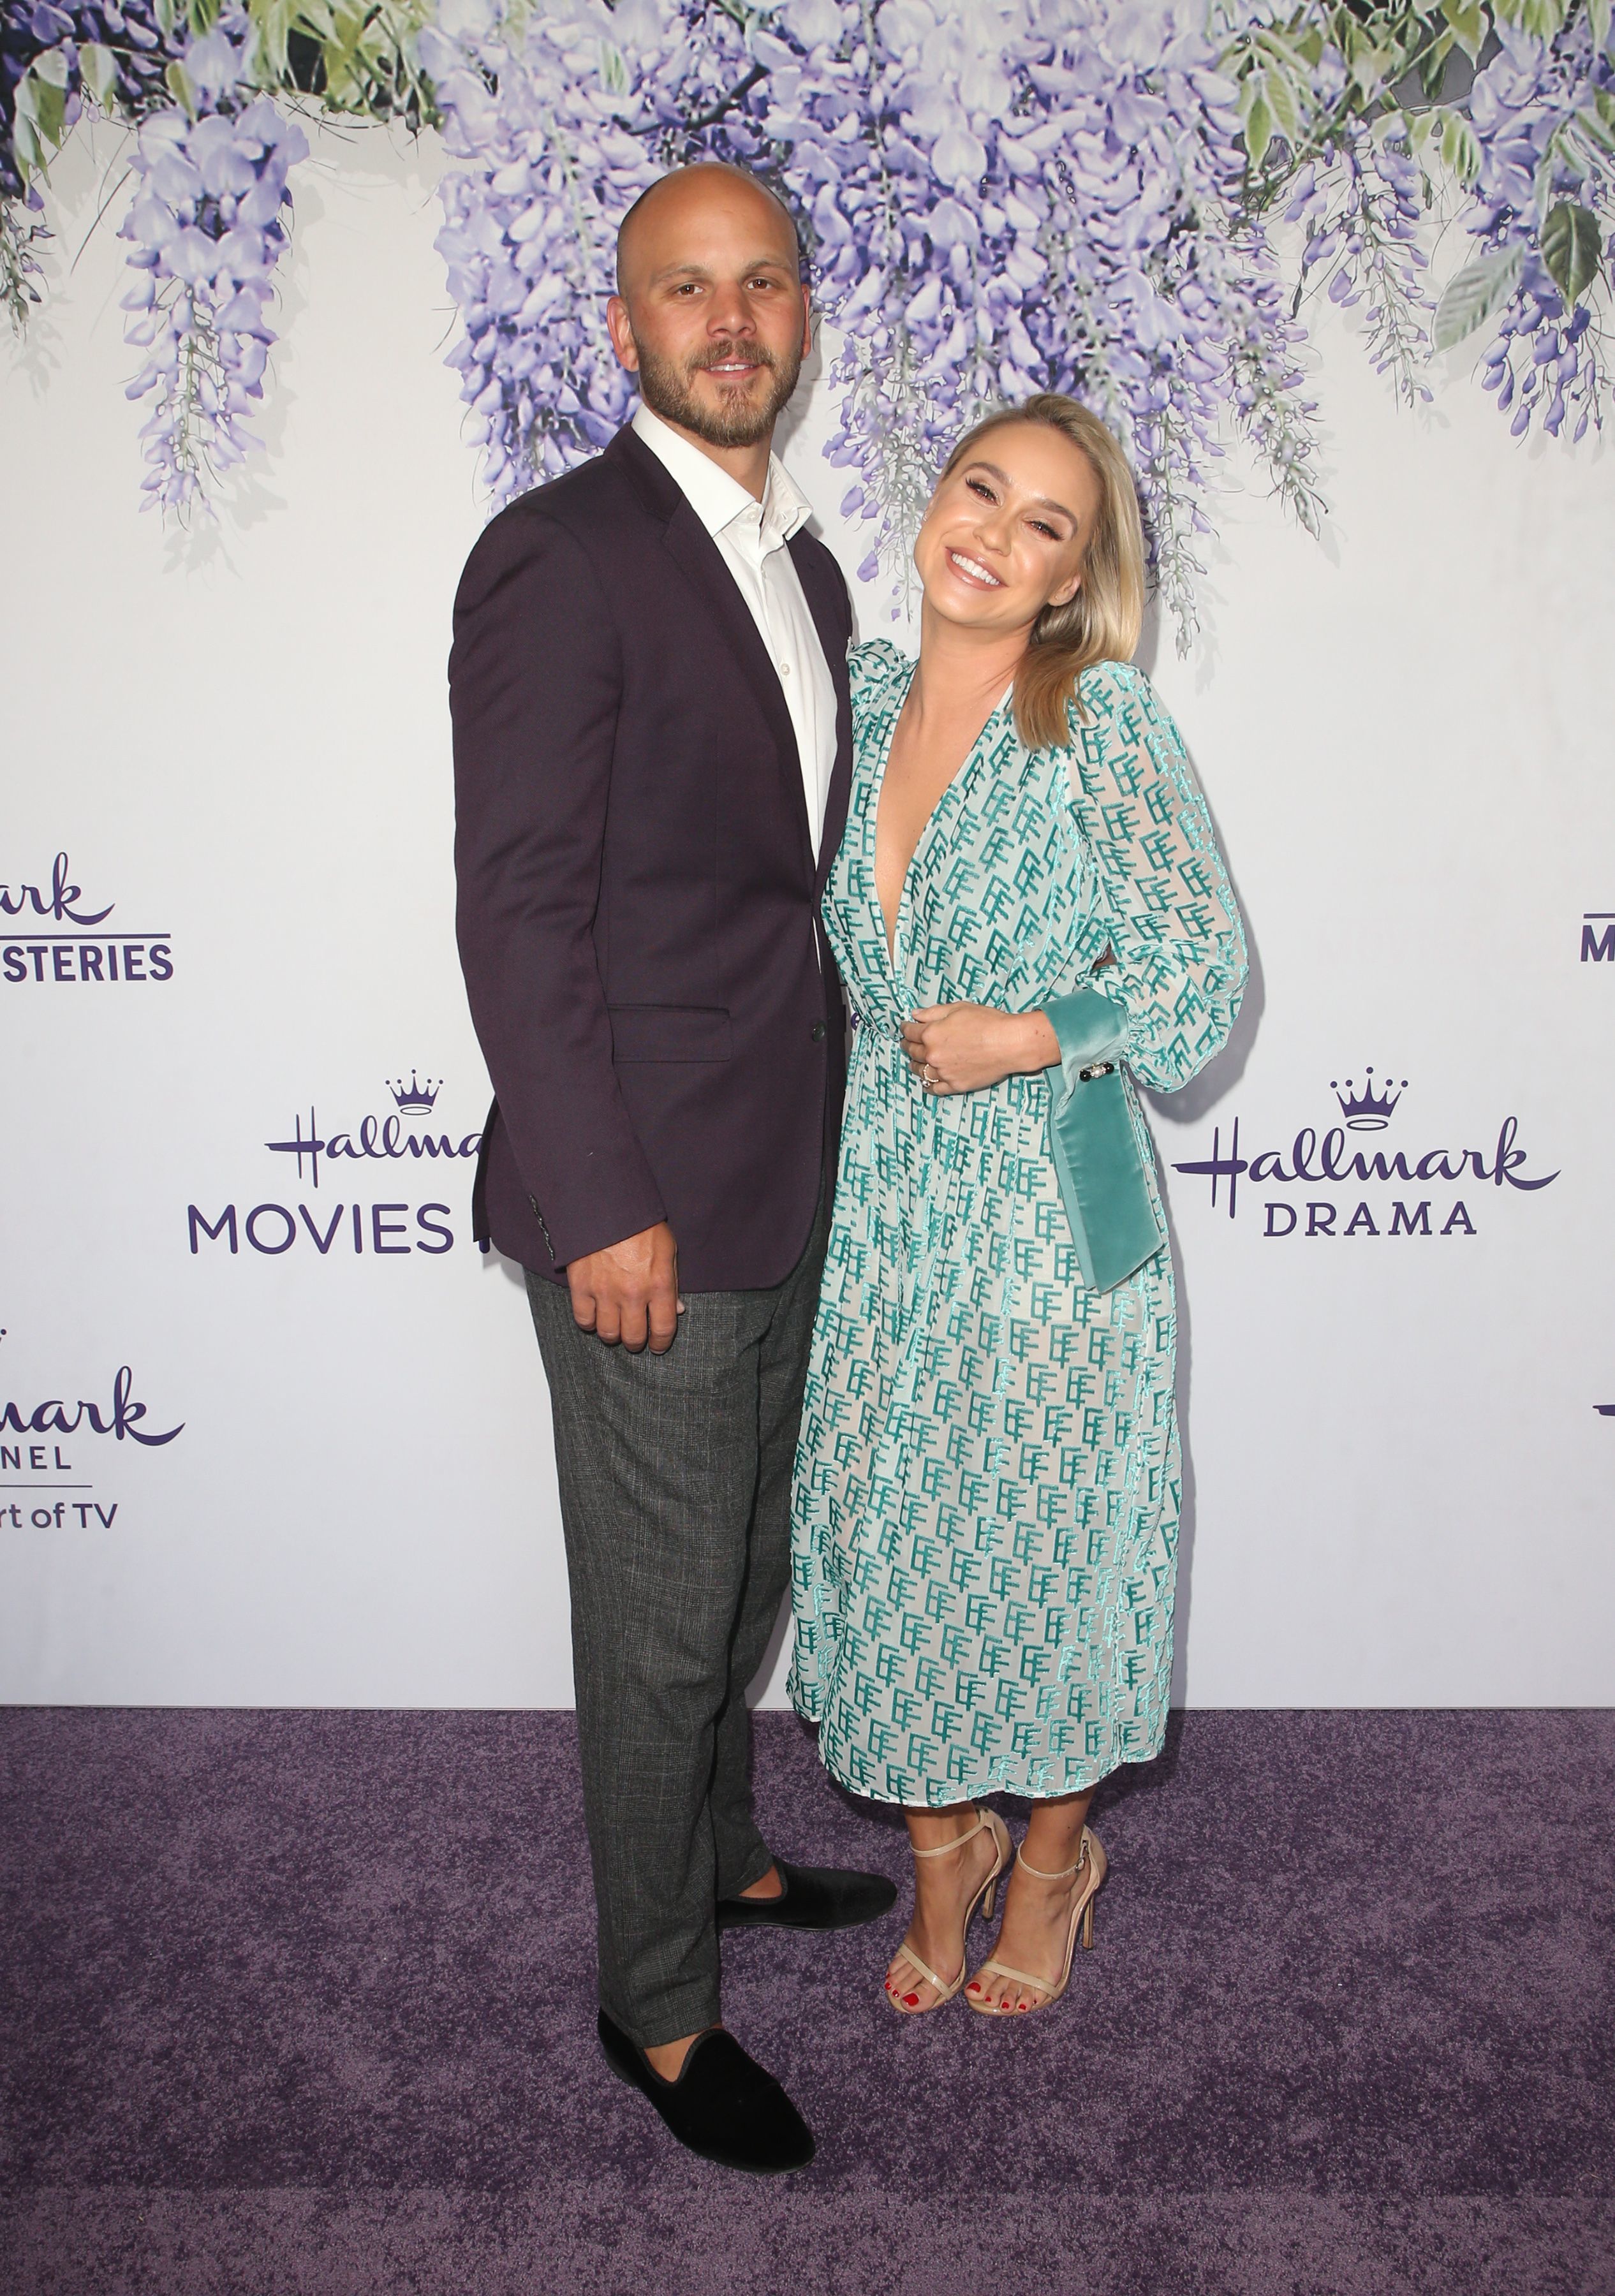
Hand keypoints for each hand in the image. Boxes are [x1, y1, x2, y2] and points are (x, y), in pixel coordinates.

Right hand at [566, 1221, 682, 1351]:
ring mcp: (605, 1292)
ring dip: (613, 1335)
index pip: (663, 1329)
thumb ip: (672, 1283)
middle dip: (637, 1343)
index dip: (661, 1343)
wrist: (606, 1205)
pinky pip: (584, 1320)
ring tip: (615, 1328)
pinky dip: (590, 1323)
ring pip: (608, 1333)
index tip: (658, 1346)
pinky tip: (595, 1316)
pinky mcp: (581, 1287)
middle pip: (634, 1337)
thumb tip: (676, 1309)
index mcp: (659, 1284)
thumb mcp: (667, 1250)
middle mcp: (633, 1294)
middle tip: (635, 1339)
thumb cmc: (640, 1224)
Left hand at [902, 1005, 1059, 1095]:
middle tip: (907, 1044)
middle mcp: (933, 1055)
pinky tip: (927, 1082)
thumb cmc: (989, 1023)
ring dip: (915, 1065)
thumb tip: (915, 1015)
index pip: (910, 1032)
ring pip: (920, 1071)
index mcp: (931, 1034)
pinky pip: (935, 1089)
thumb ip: (933, 1012)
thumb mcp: (959, 1008)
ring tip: (915, 1062)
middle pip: (912, 1052)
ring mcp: (944, 1072)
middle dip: (908, 1046)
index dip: (906, 1028)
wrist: (1010, 1044)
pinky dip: (928, 1085)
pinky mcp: (955, 1085)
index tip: (905, 1027)